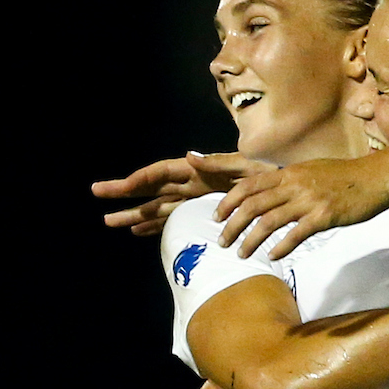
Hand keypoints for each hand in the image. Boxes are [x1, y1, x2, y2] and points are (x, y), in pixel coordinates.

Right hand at [92, 152, 274, 235]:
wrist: (291, 192)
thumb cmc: (274, 176)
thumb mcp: (251, 167)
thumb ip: (221, 163)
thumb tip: (189, 156)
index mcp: (202, 170)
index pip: (163, 171)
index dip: (141, 178)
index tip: (122, 186)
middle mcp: (194, 184)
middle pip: (153, 188)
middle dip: (126, 192)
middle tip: (97, 194)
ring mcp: (197, 199)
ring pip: (159, 206)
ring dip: (136, 214)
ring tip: (110, 222)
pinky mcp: (205, 213)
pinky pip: (176, 219)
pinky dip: (158, 225)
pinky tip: (140, 232)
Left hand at [214, 155, 388, 259]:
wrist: (376, 177)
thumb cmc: (346, 175)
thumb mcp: (311, 170)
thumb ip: (290, 180)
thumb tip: (272, 193)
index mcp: (288, 172)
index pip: (248, 185)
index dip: (228, 201)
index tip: (218, 216)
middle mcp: (294, 184)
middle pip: (252, 205)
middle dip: (232, 225)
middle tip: (222, 241)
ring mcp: (308, 200)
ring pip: (268, 222)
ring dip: (250, 240)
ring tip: (241, 253)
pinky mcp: (324, 216)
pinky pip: (296, 234)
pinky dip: (280, 247)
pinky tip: (272, 256)